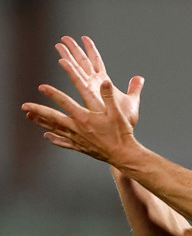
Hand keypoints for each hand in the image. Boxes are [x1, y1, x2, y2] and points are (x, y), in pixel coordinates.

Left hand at [21, 36, 143, 162]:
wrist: (122, 153)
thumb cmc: (120, 133)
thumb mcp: (117, 112)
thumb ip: (109, 96)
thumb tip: (104, 81)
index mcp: (85, 117)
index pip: (65, 102)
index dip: (53, 93)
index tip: (42, 87)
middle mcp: (77, 128)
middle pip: (53, 117)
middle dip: (38, 110)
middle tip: (25, 106)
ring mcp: (77, 138)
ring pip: (55, 129)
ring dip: (41, 122)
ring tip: (30, 117)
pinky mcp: (80, 146)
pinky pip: (63, 142)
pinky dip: (54, 138)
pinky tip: (47, 136)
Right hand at [56, 36, 143, 126]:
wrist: (121, 134)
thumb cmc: (124, 121)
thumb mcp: (132, 101)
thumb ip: (134, 87)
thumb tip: (139, 78)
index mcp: (103, 83)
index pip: (96, 61)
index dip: (90, 49)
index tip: (84, 37)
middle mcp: (94, 84)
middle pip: (82, 61)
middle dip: (73, 49)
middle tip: (63, 37)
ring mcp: (90, 89)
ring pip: (77, 67)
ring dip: (68, 55)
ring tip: (59, 44)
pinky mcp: (88, 95)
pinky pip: (78, 79)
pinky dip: (71, 69)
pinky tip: (63, 61)